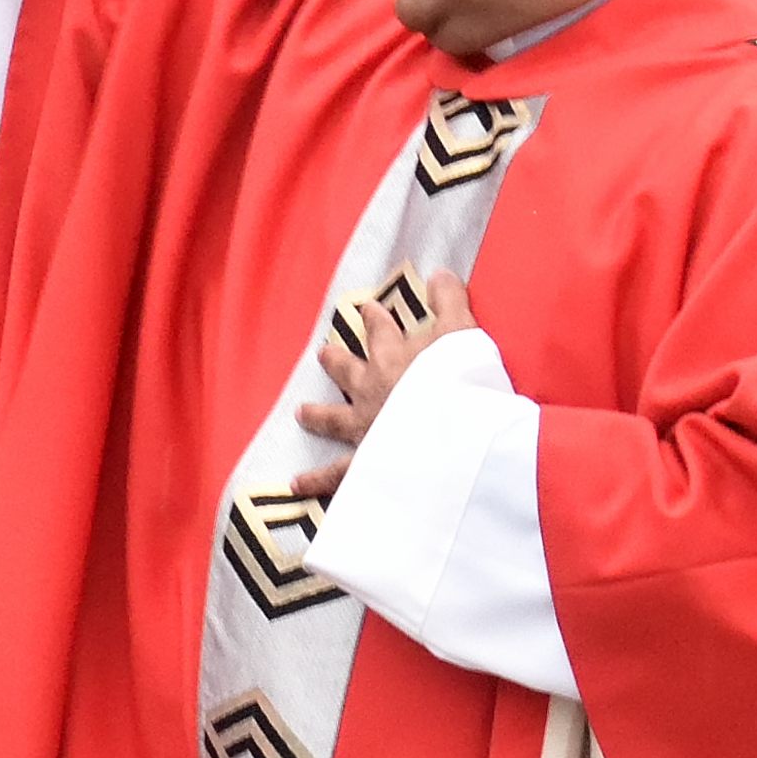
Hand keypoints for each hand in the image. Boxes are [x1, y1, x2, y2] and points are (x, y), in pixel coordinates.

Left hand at [285, 276, 455, 502]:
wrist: (452, 429)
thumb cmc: (458, 380)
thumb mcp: (460, 332)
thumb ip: (450, 301)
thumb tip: (441, 272)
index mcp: (392, 355)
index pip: (380, 330)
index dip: (374, 318)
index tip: (367, 309)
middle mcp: (371, 388)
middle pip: (347, 370)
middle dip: (335, 361)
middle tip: (322, 354)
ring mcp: (364, 426)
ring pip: (334, 418)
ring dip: (317, 415)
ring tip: (301, 413)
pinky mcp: (365, 462)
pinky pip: (336, 474)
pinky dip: (315, 481)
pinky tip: (296, 485)